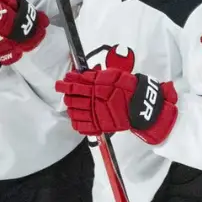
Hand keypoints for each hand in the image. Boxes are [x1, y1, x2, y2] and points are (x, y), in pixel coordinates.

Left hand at [55, 68, 178, 144]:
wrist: (141, 105)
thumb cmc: (128, 87)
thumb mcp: (111, 74)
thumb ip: (94, 75)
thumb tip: (79, 74)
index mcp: (95, 87)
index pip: (74, 85)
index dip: (65, 85)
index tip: (60, 84)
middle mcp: (93, 101)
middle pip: (72, 99)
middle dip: (67, 96)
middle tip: (67, 94)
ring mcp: (95, 114)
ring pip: (74, 112)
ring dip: (70, 108)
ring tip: (71, 106)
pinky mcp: (99, 125)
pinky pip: (81, 126)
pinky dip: (76, 122)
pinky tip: (77, 118)